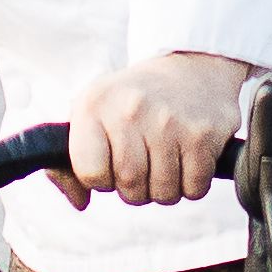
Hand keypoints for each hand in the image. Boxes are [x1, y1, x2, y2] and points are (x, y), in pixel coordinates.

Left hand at [59, 50, 255, 212]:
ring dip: (165, 189)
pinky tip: (188, 159)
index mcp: (93, 105)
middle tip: (143, 166)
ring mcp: (168, 121)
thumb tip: (80, 202)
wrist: (192, 68)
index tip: (111, 164)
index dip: (101, 178)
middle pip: (129, 185)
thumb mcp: (93, 114)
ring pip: (163, 193)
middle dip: (136, 189)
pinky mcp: (201, 134)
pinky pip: (193, 188)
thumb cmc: (133, 102)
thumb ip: (70, 163)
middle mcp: (129, 110)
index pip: (89, 172)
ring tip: (165, 161)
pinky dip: (191, 185)